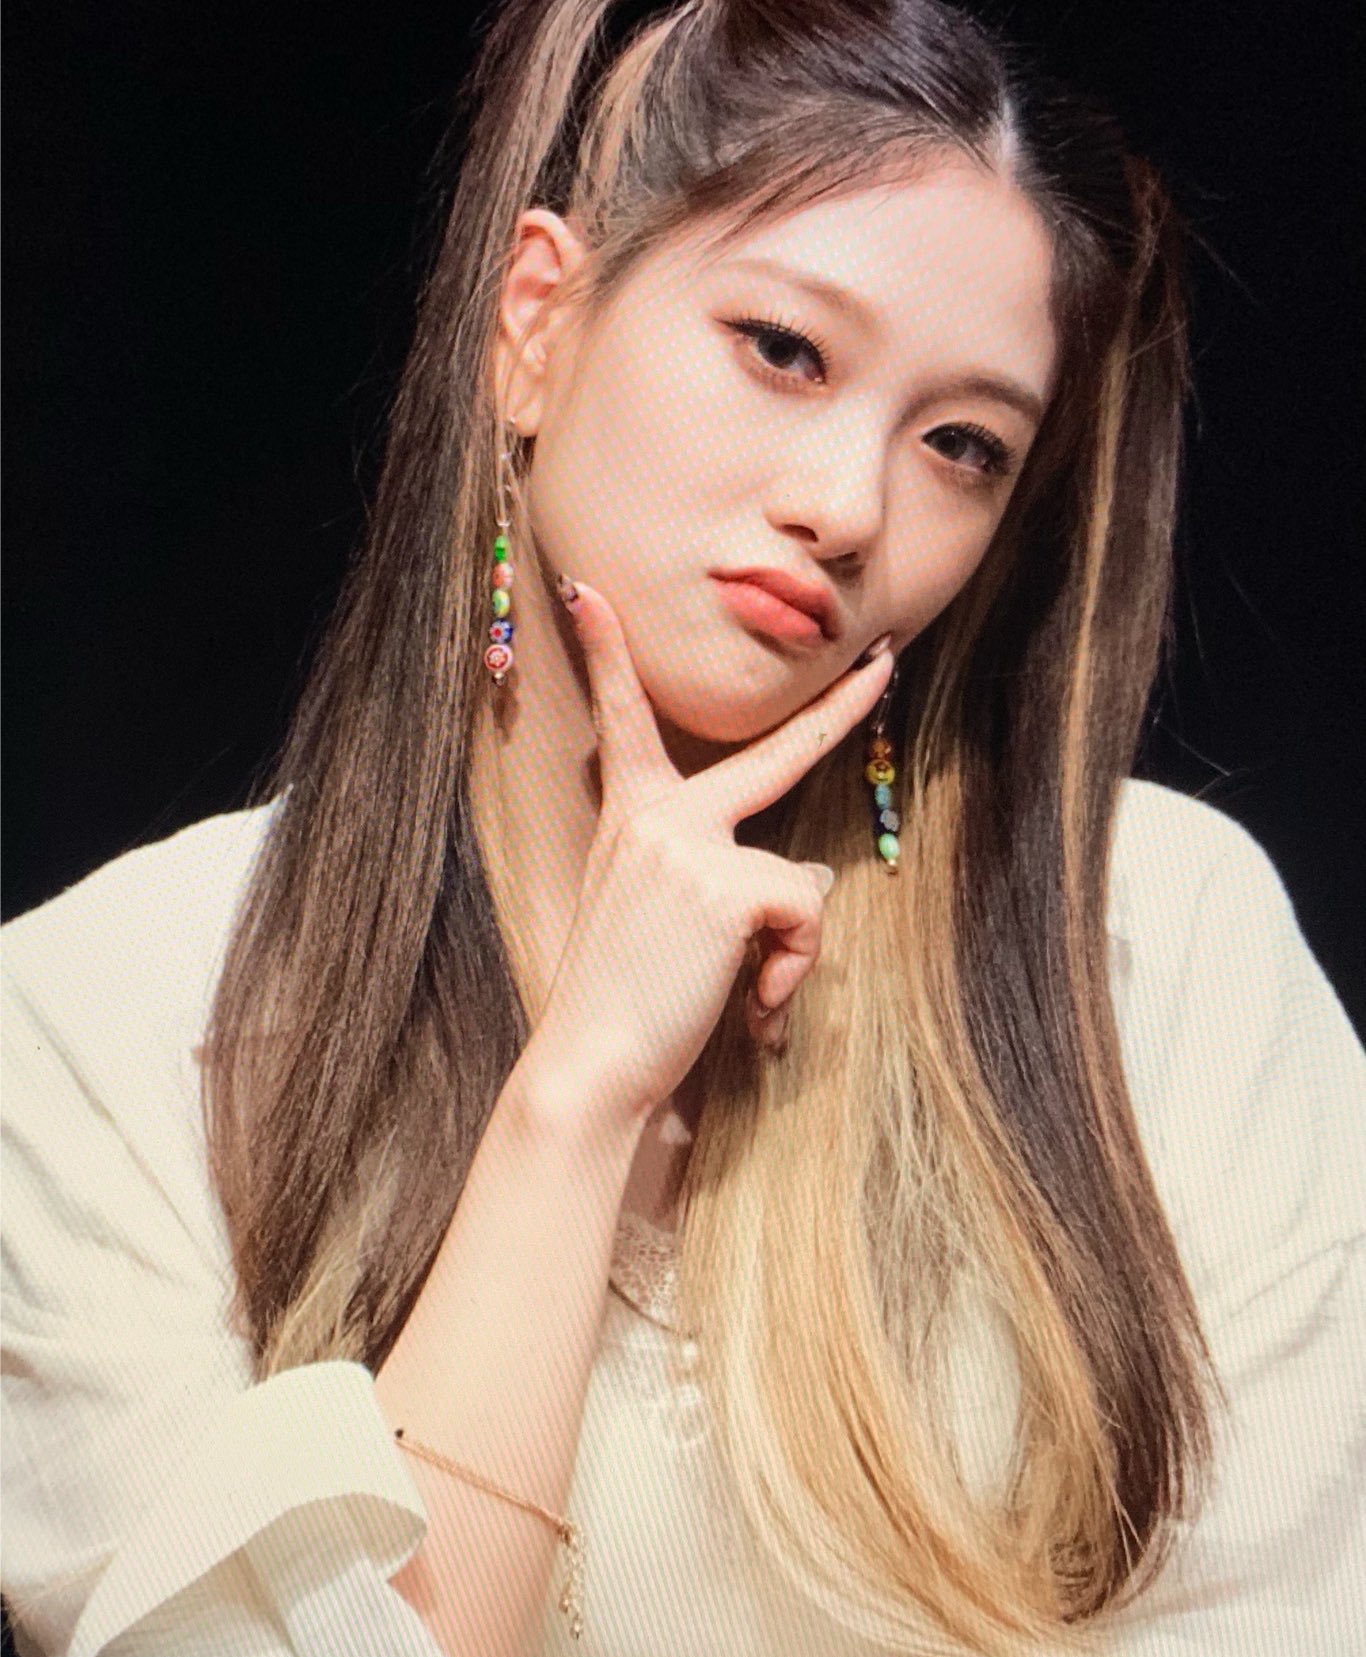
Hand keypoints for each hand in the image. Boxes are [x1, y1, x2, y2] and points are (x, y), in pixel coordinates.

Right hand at [531, 575, 893, 1124]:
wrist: (589, 1064)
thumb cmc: (622, 1004)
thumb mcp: (659, 921)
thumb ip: (718, 884)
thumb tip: (813, 878)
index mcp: (632, 820)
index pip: (624, 722)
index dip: (609, 656)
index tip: (588, 592)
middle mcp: (658, 817)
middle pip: (772, 752)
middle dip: (839, 706)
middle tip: (885, 657)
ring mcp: (691, 844)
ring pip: (803, 880)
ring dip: (792, 953)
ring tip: (748, 1003)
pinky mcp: (727, 885)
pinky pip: (806, 919)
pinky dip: (793, 976)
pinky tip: (753, 1016)